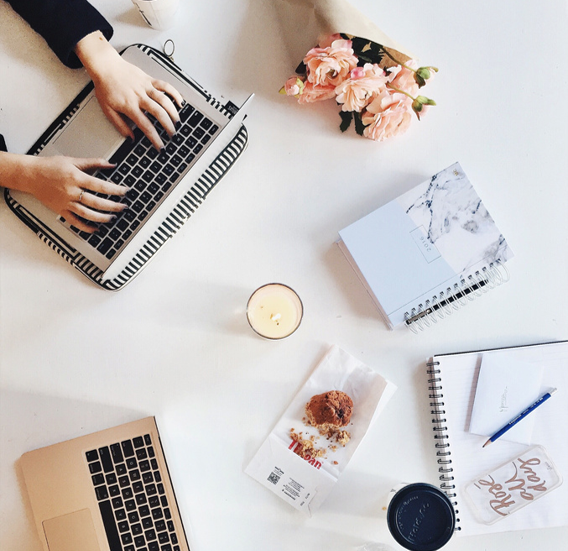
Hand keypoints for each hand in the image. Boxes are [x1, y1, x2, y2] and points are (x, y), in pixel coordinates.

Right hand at [0, 153, 127, 232]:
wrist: (30, 175)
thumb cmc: (50, 166)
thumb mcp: (72, 160)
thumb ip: (93, 163)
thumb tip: (111, 164)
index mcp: (75, 177)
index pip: (100, 186)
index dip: (115, 190)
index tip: (126, 191)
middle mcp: (71, 191)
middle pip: (96, 202)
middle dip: (112, 206)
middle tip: (123, 207)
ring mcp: (66, 202)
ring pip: (87, 214)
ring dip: (102, 218)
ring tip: (113, 218)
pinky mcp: (60, 210)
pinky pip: (74, 222)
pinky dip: (85, 227)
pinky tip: (95, 229)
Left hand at [75, 32, 183, 149]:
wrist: (105, 66)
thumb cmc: (105, 87)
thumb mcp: (108, 110)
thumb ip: (120, 125)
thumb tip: (130, 138)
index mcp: (129, 106)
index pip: (146, 126)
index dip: (155, 139)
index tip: (161, 147)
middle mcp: (139, 96)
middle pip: (159, 113)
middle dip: (168, 127)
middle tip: (172, 135)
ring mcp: (145, 87)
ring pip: (164, 100)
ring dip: (173, 112)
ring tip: (178, 122)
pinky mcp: (149, 79)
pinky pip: (165, 85)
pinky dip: (175, 93)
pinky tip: (180, 102)